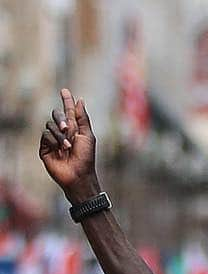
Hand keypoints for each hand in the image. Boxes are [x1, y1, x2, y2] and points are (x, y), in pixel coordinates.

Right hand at [39, 89, 99, 203]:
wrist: (78, 175)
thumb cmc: (86, 158)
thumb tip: (80, 101)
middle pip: (57, 114)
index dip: (67, 101)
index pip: (69, 111)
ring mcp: (53, 140)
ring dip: (60, 135)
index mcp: (74, 129)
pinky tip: (60, 150)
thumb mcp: (87, 136)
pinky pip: (45, 134)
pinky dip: (54, 141)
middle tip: (67, 129)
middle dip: (61, 119)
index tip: (65, 90)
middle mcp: (63, 133)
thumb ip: (82, 118)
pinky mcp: (45, 147)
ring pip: (50, 124)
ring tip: (68, 147)